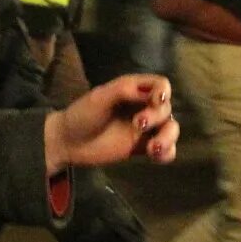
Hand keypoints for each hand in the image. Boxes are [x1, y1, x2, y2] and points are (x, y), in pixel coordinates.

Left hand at [43, 74, 175, 173]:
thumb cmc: (82, 115)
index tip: (155, 101)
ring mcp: (145, 128)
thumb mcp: (100, 98)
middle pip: (166, 108)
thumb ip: (123, 90)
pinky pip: (165, 150)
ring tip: (153, 148)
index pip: (160, 85)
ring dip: (168, 137)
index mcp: (134, 89)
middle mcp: (143, 107)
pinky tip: (156, 156)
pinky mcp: (143, 147)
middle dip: (157, 116)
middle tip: (138, 125)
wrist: (69, 143)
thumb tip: (149, 92)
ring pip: (171, 129)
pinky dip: (167, 153)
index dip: (163, 91)